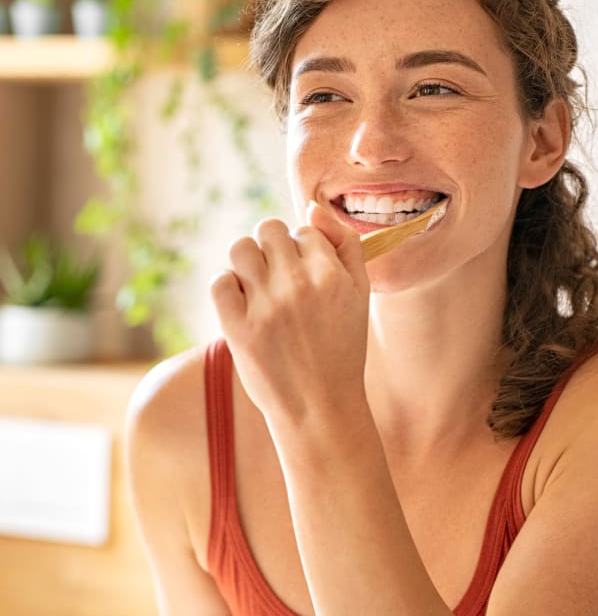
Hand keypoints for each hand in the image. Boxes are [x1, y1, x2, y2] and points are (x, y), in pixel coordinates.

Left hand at [210, 202, 370, 433]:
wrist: (321, 407)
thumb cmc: (342, 349)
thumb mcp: (360, 295)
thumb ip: (346, 245)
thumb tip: (312, 207)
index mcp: (331, 274)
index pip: (304, 230)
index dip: (303, 249)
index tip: (305, 276)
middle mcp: (298, 284)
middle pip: (269, 229)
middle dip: (273, 247)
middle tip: (279, 277)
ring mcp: (265, 307)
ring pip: (241, 249)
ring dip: (247, 262)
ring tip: (258, 286)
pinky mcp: (238, 328)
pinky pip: (220, 282)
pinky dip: (228, 287)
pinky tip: (244, 304)